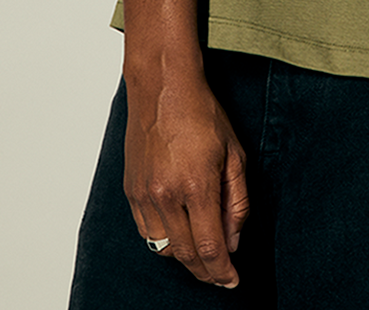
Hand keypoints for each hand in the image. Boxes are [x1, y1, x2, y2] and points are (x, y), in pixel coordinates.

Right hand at [124, 74, 248, 288]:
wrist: (163, 88)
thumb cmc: (201, 113)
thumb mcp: (234, 153)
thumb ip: (237, 201)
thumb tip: (233, 239)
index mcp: (196, 185)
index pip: (211, 248)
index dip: (223, 272)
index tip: (233, 280)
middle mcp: (166, 195)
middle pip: (186, 255)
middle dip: (206, 272)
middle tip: (221, 276)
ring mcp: (145, 194)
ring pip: (164, 248)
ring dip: (185, 259)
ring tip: (203, 256)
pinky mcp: (131, 191)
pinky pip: (147, 232)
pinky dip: (164, 242)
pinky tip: (179, 236)